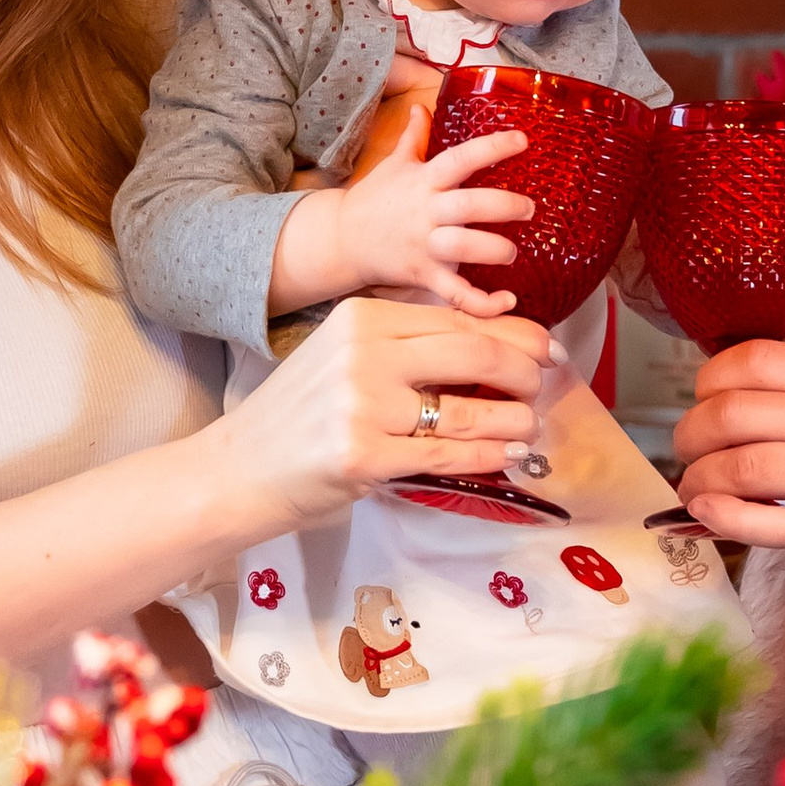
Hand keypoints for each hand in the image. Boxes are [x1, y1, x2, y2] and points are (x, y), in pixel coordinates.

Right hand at [221, 295, 552, 534]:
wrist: (237, 467)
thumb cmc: (300, 415)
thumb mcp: (345, 357)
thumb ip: (406, 346)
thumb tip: (495, 344)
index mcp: (362, 318)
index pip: (456, 318)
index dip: (515, 332)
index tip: (547, 349)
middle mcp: (363, 353)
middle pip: (472, 351)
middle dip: (522, 369)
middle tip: (543, 386)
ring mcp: (362, 406)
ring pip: (466, 409)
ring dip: (512, 420)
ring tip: (529, 428)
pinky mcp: (363, 456)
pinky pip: (446, 456)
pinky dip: (486, 458)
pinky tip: (504, 458)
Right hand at [316, 104, 536, 316]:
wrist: (342, 239)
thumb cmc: (374, 199)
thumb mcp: (394, 163)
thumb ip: (414, 136)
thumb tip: (422, 105)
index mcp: (424, 181)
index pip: (460, 158)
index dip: (491, 147)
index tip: (522, 140)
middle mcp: (426, 212)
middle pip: (468, 206)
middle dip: (503, 206)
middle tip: (529, 207)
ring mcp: (425, 246)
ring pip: (463, 249)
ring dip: (494, 250)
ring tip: (513, 252)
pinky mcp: (423, 276)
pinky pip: (456, 294)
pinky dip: (483, 303)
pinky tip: (507, 300)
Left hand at [670, 340, 784, 610]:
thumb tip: (720, 408)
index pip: (754, 359)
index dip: (708, 383)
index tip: (700, 406)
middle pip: (734, 411)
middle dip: (689, 436)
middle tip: (687, 458)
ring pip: (743, 464)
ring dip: (700, 482)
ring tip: (697, 495)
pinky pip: (769, 522)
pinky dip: (724, 519)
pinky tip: (707, 519)